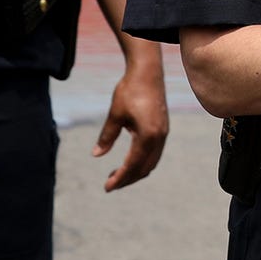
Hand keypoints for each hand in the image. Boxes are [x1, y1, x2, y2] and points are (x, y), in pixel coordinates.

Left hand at [94, 57, 169, 191]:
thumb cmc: (130, 90)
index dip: (120, 178)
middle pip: (144, 168)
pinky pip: (154, 153)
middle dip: (127, 179)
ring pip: (151, 162)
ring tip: (117, 174)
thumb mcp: (115, 114)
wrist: (148, 72)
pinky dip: (142, 162)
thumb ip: (107, 136)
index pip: (133, 165)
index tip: (107, 187)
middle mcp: (159, 137)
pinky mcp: (163, 129)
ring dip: (135, 171)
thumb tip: (97, 155)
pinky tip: (130, 160)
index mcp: (148, 135)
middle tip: (109, 185)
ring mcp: (163, 133)